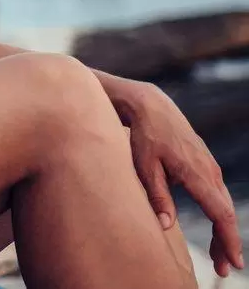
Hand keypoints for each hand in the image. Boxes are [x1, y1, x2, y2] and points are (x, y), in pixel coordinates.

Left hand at [119, 80, 243, 276]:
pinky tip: (216, 230)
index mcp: (196, 173)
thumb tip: (166, 226)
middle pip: (225, 213)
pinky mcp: (205, 165)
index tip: (233, 261)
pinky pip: (217, 195)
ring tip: (219, 257)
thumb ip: (157, 196)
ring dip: (223, 231)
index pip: (220, 213)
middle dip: (227, 243)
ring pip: (223, 205)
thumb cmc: (143, 137)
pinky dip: (219, 215)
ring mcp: (209, 167)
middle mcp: (209, 171)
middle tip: (224, 269)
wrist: (150, 106)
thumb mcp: (143, 167)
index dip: (228, 239)